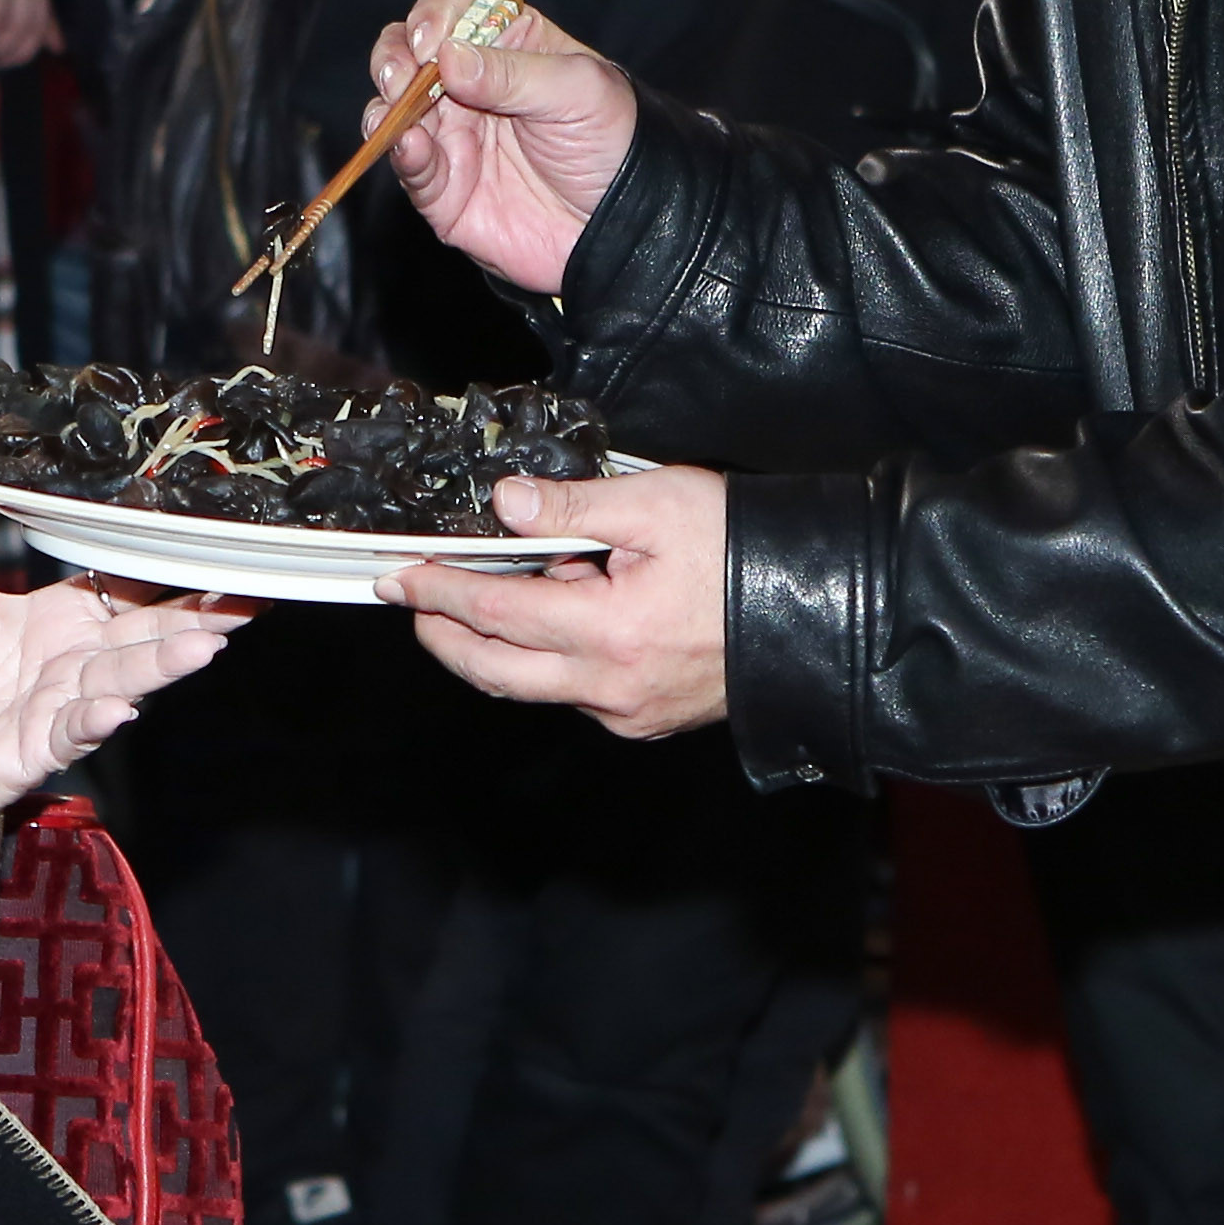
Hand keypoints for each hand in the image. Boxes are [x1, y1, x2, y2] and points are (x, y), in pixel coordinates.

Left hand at [0, 510, 236, 892]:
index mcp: (61, 617)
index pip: (126, 584)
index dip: (167, 564)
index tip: (212, 539)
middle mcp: (75, 659)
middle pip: (147, 632)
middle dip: (199, 615)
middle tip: (251, 592)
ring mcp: (63, 704)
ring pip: (124, 678)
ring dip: (164, 663)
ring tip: (206, 645)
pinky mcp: (39, 747)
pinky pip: (73, 730)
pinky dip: (96, 718)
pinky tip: (118, 706)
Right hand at [367, 0, 637, 297]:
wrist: (621, 225)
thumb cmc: (612, 143)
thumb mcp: (578, 93)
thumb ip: (514, 74)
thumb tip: (448, 57)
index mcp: (506, 43)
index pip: (452, 5)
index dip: (433, 12)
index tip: (433, 38)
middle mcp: (469, 84)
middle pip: (407, 50)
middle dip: (394, 55)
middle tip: (403, 73)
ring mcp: (450, 134)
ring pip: (392, 106)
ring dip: (385, 103)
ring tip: (398, 107)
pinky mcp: (442, 187)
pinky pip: (408, 165)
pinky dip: (400, 153)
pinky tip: (410, 144)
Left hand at [396, 465, 734, 740]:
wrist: (821, 605)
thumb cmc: (746, 548)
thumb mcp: (657, 505)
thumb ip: (571, 507)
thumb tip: (505, 505)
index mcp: (609, 632)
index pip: (494, 614)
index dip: (440, 592)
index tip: (401, 576)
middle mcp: (611, 688)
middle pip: (494, 671)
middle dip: (443, 636)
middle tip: (414, 601)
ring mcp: (628, 712)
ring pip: (531, 687)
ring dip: (492, 648)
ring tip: (474, 602)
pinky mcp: (647, 720)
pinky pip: (574, 693)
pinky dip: (545, 658)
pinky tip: (555, 616)